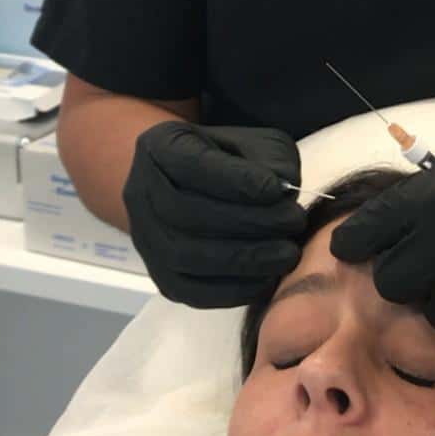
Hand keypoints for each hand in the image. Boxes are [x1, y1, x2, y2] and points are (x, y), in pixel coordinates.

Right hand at [123, 122, 306, 306]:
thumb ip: (270, 161)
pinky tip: (268, 277)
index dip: (235, 180)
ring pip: (186, 255)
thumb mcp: (254, 144)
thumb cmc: (231, 161)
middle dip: (247, 221)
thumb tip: (282, 193)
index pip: (191, 164)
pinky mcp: (162, 278)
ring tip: (287, 252)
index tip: (277, 189)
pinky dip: (233, 289)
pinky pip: (192, 292)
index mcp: (160, 147)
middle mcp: (141, 193)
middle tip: (293, 221)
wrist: (194, 190)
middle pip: (185, 212)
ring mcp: (146, 240)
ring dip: (244, 258)